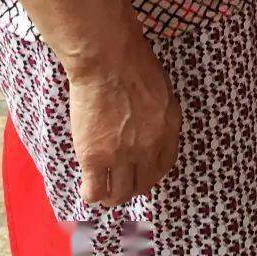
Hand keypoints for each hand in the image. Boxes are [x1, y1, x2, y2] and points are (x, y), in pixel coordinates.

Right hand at [68, 28, 181, 206]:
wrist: (109, 59)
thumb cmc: (134, 62)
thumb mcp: (161, 90)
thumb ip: (158, 115)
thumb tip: (150, 130)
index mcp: (168, 127)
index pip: (165, 165)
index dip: (152, 174)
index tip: (142, 174)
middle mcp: (149, 146)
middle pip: (143, 184)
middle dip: (132, 188)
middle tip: (121, 184)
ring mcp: (122, 155)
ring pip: (119, 194)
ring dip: (112, 196)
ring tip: (103, 191)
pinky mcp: (94, 157)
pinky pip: (94, 191)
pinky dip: (90, 194)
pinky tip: (87, 188)